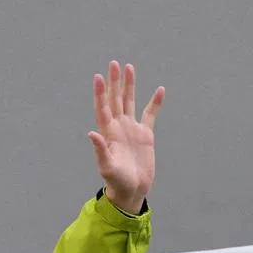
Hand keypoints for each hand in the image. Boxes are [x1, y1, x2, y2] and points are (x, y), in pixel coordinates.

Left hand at [88, 61, 164, 214]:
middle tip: (114, 64)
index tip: (99, 76)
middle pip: (115, 98)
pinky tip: (160, 90)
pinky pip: (150, 115)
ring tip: (129, 68)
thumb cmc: (117, 180)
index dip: (100, 92)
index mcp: (108, 131)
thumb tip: (92, 133)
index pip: (103, 107)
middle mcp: (118, 126)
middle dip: (114, 81)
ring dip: (129, 85)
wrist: (132, 188)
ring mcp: (132, 128)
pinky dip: (155, 103)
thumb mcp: (107, 166)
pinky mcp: (145, 134)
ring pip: (130, 101)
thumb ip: (100, 150)